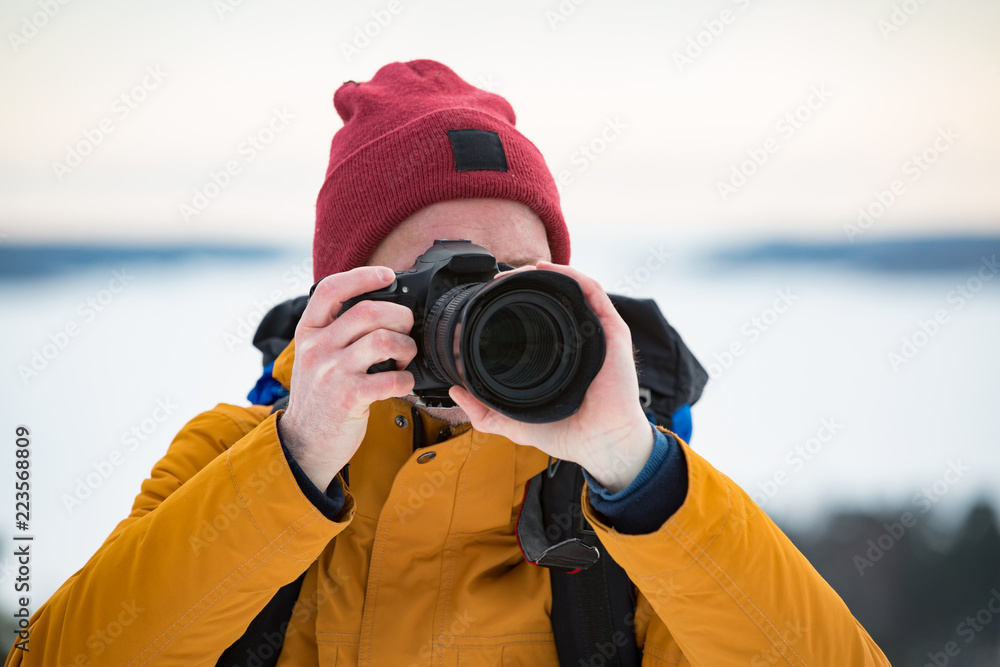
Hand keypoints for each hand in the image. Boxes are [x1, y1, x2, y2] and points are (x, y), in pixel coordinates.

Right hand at [278, 266, 417, 489]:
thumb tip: (382, 307)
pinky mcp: (349, 397)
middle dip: (400, 317)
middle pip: (368, 311)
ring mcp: (331, 372)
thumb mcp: (315, 356)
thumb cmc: (319, 396)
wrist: (305, 442)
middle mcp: (317, 348)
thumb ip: (336, 330)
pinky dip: (406, 380)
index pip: (331, 289)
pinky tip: (402, 384)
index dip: (363, 276)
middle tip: (406, 331)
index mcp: (308, 332)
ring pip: (383, 340)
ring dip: (406, 347)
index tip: (387, 275)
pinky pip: (391, 378)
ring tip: (404, 358)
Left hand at [448, 261, 653, 493]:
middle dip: (525, 282)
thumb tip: (455, 392)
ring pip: (572, 288)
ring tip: (519, 271)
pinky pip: (593, 292)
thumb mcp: (513, 423)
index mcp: (558, 356)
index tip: (489, 296)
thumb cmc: (566, 433)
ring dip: (546, 273)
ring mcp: (595, 333)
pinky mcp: (611, 331)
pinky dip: (571, 276)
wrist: (598, 445)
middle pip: (553, 298)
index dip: (513, 301)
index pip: (536, 318)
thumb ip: (483, 413)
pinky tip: (548, 270)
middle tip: (498, 280)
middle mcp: (577, 339)